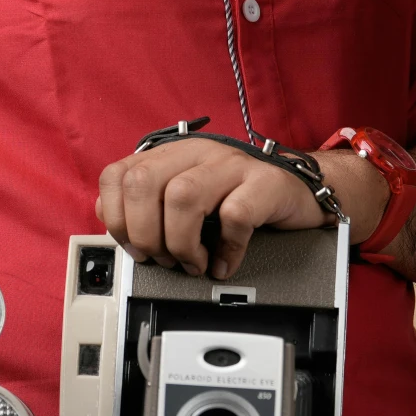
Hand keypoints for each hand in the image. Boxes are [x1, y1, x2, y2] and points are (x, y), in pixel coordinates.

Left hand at [95, 141, 383, 280]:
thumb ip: (151, 204)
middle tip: (165, 259)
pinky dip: (226, 249)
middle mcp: (198, 152)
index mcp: (173, 154)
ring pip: (182, 195)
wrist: (301, 193)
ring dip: (182, 243)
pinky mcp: (265, 183)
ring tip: (196, 263)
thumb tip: (115, 221)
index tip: (134, 247)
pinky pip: (235, 215)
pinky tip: (226, 262)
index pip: (118, 174)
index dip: (117, 217)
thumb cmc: (242, 199)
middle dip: (146, 233)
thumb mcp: (190, 198)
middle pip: (143, 182)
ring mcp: (233, 164)